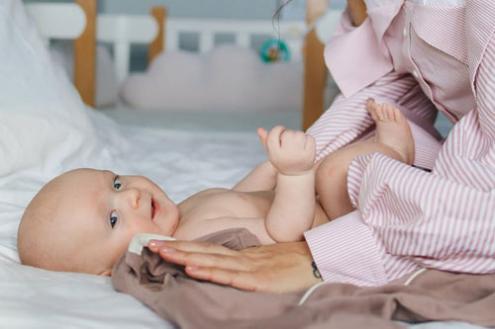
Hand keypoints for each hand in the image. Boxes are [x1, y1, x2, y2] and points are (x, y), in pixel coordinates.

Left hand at [148, 240, 321, 292]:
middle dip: (175, 248)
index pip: (206, 249)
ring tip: (163, 252)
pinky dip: (211, 271)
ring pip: (211, 261)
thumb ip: (244, 261)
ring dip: (185, 256)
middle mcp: (241, 258)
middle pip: (203, 252)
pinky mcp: (259, 279)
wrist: (320, 261)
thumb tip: (221, 263)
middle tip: (149, 243)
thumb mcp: (264, 260)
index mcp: (241, 254)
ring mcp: (250, 267)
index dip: (183, 245)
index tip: (160, 242)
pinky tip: (194, 268)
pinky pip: (231, 276)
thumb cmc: (292, 263)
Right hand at [258, 126, 315, 174]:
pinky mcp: (310, 155)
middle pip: (288, 133)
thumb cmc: (281, 160)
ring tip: (296, 144)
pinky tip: (304, 146)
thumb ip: (265, 140)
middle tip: (289, 141)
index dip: (278, 129)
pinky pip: (310, 138)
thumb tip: (259, 129)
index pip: (274, 134)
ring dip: (298, 136)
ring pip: (299, 134)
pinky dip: (308, 139)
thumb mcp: (271, 152)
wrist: (296, 174)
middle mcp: (286, 155)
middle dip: (288, 133)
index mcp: (274, 154)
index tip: (280, 131)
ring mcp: (299, 155)